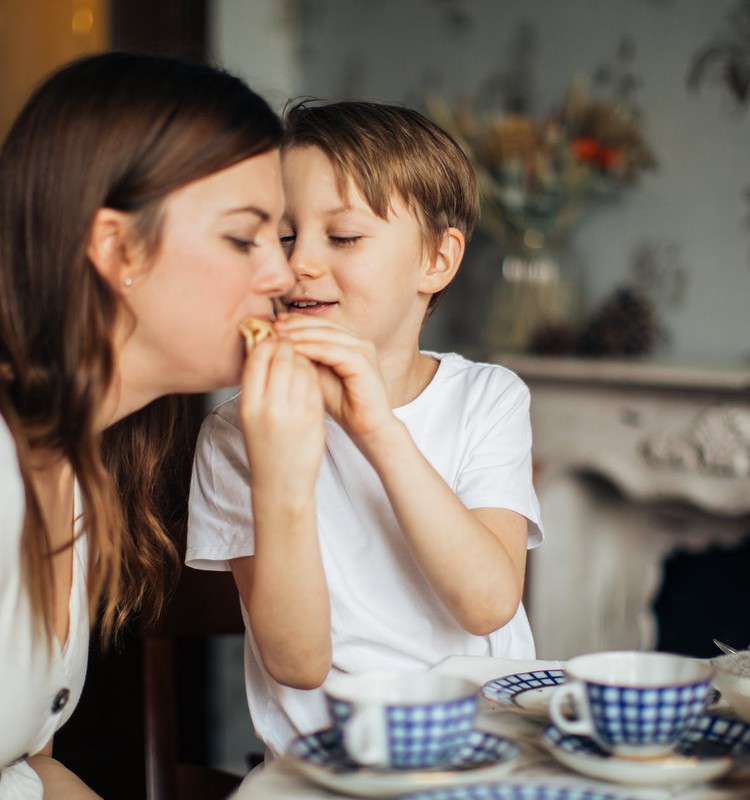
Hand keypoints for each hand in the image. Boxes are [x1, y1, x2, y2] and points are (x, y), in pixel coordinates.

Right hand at [239, 338, 324, 497]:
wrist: (281, 483)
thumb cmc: (265, 446)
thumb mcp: (250, 416)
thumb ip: (257, 385)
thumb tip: (264, 346)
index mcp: (249, 405)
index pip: (258, 358)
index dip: (267, 343)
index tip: (273, 339)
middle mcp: (270, 408)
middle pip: (282, 358)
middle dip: (288, 345)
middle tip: (290, 343)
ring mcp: (294, 413)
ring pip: (302, 367)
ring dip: (303, 357)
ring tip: (300, 358)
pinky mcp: (314, 418)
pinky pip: (316, 383)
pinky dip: (313, 372)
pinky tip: (311, 374)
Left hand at [274, 315, 393, 442]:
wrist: (365, 426)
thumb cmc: (342, 404)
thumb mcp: (318, 376)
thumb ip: (305, 358)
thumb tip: (279, 344)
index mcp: (349, 342)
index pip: (320, 324)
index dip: (297, 322)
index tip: (274, 323)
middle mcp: (358, 342)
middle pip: (323, 325)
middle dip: (297, 324)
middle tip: (274, 326)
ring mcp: (363, 349)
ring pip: (327, 334)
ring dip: (301, 334)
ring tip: (280, 336)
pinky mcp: (363, 361)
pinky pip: (332, 351)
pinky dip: (312, 349)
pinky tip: (294, 350)